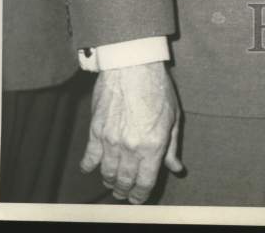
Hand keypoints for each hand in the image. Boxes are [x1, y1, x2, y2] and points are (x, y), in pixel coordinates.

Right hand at [81, 61, 182, 203]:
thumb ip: (172, 146)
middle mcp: (131, 148)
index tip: (139, 198)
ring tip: (113, 182)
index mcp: (153, 146)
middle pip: (124, 182)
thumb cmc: (157, 87)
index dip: (141, 195)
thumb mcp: (173, 117)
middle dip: (125, 191)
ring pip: (107, 173)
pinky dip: (89, 166)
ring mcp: (111, 141)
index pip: (145, 182)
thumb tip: (175, 168)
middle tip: (125, 193)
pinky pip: (89, 158)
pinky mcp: (96, 131)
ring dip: (110, 181)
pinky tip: (92, 167)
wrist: (133, 65)